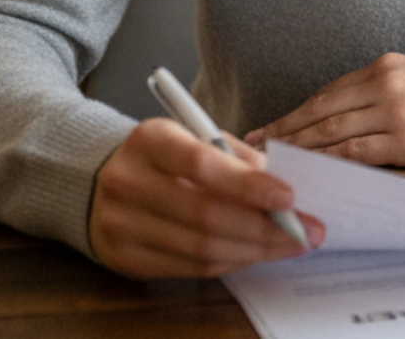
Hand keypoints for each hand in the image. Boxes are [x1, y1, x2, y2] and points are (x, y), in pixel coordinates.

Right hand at [89, 117, 324, 278]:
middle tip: (305, 231)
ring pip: (201, 248)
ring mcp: (121, 224)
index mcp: (149, 140)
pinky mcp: (124, 258)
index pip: (203, 164)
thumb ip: (237, 158)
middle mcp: (128, 182)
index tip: (290, 197)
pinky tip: (254, 252)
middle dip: (265, 228)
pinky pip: (190, 268)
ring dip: (254, 250)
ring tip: (289, 245)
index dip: (249, 185)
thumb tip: (286, 189)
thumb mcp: (194, 137)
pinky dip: (230, 262)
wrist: (99, 179)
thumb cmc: (163, 156)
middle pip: (206, 215)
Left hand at [244, 53, 404, 167]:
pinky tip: (313, 171)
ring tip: (275, 163)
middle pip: (321, 112)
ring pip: (332, 133)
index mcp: (385, 66)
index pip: (327, 93)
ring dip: (300, 150)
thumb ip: (380, 90)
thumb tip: (341, 115)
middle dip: (286, 131)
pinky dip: (329, 163)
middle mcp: (384, 84)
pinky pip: (357, 154)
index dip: (294, 113)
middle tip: (255, 147)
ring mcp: (395, 112)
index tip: (269, 127)